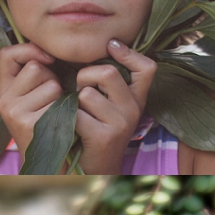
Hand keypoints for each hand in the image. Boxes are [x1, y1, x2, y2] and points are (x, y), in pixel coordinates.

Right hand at [0, 43, 61, 158]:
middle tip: (52, 103)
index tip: (48, 59)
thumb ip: (35, 75)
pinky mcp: (30, 124)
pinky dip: (66, 110)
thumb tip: (48, 51)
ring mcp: (15, 113)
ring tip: (57, 115)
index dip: (29, 50)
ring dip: (61, 96)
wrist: (50, 167)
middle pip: (36, 67)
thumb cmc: (49, 127)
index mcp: (4, 92)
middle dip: (51, 79)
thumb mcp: (35, 99)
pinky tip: (61, 125)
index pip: (8, 54)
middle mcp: (4, 102)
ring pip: (50, 83)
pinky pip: (58, 101)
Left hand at [74, 40, 156, 173]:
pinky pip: (75, 113)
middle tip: (80, 94)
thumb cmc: (94, 130)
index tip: (111, 44)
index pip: (147, 68)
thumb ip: (106, 82)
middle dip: (85, 77)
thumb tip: (103, 44)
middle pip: (107, 73)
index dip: (130, 53)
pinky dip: (67, 119)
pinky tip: (73, 130)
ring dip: (74, 103)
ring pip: (86, 93)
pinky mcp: (104, 136)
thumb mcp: (108, 106)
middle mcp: (133, 110)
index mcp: (137, 100)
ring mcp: (121, 124)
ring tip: (78, 116)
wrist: (95, 170)